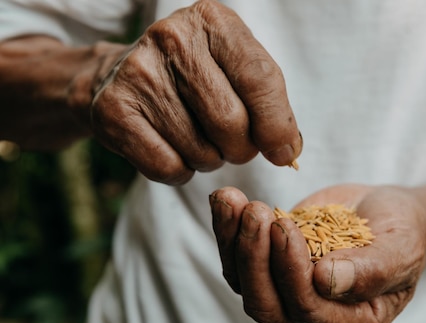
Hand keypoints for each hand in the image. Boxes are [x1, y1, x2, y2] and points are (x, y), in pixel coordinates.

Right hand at [90, 0, 300, 184]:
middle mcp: (173, 38)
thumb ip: (270, 105)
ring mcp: (138, 73)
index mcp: (213, 21)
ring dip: (211, 161)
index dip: (277, 126)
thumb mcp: (236, 71)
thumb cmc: (194, 77)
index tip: (284, 153)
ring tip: (199, 141)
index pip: (260, 80)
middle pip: (230, 121)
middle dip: (241, 148)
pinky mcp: (113, 111)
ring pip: (201, 151)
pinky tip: (173, 150)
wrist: (119, 77)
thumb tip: (287, 153)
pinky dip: (181, 172)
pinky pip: (168, 167)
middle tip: (233, 145)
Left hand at [209, 184, 425, 322]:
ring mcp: (289, 296)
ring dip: (234, 241)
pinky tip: (226, 200)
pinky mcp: (271, 269)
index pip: (309, 311)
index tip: (285, 225)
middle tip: (255, 212)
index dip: (291, 271)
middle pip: (267, 306)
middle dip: (254, 257)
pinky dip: (227, 230)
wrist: (386, 213)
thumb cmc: (402, 232)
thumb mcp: (400, 248)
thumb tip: (325, 280)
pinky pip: (238, 259)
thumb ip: (371, 270)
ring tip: (233, 200)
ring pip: (245, 284)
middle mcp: (316, 320)